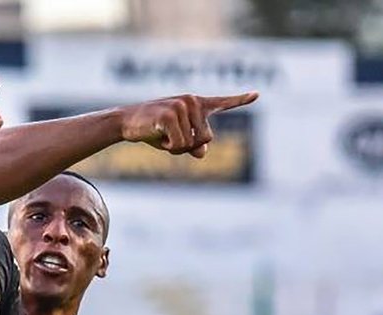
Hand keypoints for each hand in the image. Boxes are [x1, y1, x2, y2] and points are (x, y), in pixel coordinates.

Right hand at [120, 92, 258, 157]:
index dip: (240, 100)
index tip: (257, 94)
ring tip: (160, 134)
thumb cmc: (152, 130)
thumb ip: (193, 146)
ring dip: (176, 147)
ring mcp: (183, 106)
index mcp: (197, 104)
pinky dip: (168, 147)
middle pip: (207, 138)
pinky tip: (157, 135)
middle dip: (189, 146)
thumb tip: (202, 152)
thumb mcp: (176, 140)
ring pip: (192, 143)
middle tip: (169, 138)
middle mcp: (193, 101)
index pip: (222, 102)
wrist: (125, 122)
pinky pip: (180, 144)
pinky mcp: (171, 114)